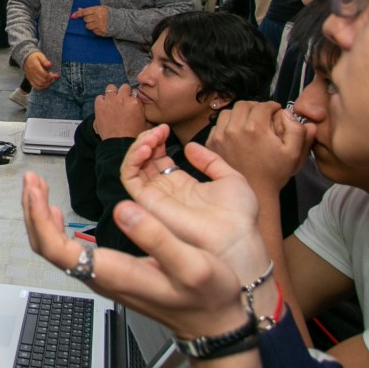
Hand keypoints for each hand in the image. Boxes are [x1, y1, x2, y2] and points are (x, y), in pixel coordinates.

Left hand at [21, 155, 249, 339]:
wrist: (213, 324)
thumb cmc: (206, 297)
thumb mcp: (191, 264)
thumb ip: (156, 237)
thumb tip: (122, 210)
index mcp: (114, 273)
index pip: (57, 249)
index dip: (39, 219)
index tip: (37, 190)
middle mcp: (101, 277)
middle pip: (48, 248)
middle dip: (33, 211)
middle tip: (31, 180)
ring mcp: (102, 276)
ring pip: (55, 249)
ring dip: (41, 217)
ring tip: (38, 188)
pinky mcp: (109, 272)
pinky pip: (68, 251)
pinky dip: (55, 227)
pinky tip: (56, 213)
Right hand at [23, 51, 59, 90]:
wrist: (25, 58)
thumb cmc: (34, 56)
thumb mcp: (40, 55)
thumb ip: (45, 60)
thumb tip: (50, 65)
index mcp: (35, 67)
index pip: (44, 75)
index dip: (50, 76)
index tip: (54, 74)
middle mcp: (32, 73)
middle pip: (42, 80)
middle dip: (50, 80)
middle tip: (54, 77)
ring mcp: (30, 77)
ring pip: (39, 84)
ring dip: (46, 84)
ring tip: (51, 81)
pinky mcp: (30, 79)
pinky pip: (35, 86)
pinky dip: (41, 87)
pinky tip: (45, 85)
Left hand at [71, 5, 108, 35]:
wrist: (119, 21)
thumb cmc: (108, 14)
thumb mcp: (100, 9)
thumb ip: (89, 9)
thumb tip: (79, 9)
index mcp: (98, 10)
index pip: (85, 12)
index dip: (78, 14)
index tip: (73, 16)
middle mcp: (98, 17)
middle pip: (86, 20)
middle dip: (87, 19)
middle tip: (92, 19)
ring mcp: (100, 25)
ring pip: (88, 26)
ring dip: (90, 25)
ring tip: (96, 23)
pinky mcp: (101, 31)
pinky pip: (93, 31)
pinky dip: (94, 30)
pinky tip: (99, 27)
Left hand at [93, 83, 145, 139]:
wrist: (119, 143)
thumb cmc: (133, 136)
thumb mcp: (145, 123)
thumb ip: (143, 112)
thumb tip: (141, 107)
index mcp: (136, 102)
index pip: (134, 92)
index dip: (131, 97)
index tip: (129, 102)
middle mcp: (123, 98)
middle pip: (124, 87)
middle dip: (123, 93)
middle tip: (121, 101)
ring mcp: (111, 100)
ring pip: (111, 88)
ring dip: (112, 94)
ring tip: (112, 102)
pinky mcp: (100, 105)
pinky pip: (99, 97)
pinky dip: (101, 101)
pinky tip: (104, 108)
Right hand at [119, 127, 269, 286]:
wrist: (237, 237)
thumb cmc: (239, 216)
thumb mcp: (230, 178)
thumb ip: (210, 161)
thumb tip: (191, 147)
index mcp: (183, 187)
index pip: (159, 160)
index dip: (158, 142)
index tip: (167, 130)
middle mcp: (166, 193)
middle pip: (144, 162)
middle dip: (147, 141)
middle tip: (159, 130)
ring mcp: (155, 199)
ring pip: (134, 168)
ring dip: (138, 147)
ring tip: (152, 136)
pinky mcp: (147, 204)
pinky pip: (129, 179)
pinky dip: (132, 160)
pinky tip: (145, 147)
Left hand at [206, 101, 313, 196]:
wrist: (254, 191)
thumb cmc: (275, 172)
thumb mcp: (293, 153)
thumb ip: (296, 130)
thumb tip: (289, 112)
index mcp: (255, 128)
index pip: (263, 105)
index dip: (272, 105)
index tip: (276, 110)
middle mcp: (235, 129)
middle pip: (243, 105)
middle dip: (255, 106)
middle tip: (263, 114)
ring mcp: (220, 136)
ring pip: (228, 112)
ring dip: (239, 113)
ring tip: (249, 121)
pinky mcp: (212, 143)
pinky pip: (217, 125)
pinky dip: (227, 125)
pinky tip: (237, 133)